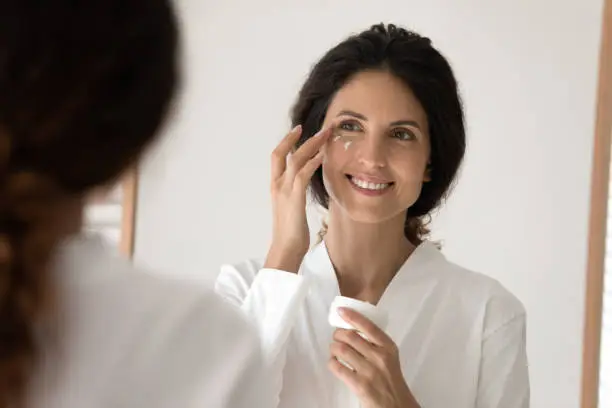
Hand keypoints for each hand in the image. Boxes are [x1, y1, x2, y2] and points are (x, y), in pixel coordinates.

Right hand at [264, 124, 331, 272]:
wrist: (286, 249)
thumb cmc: (291, 233)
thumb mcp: (292, 208)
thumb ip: (295, 194)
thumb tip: (304, 186)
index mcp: (275, 186)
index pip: (277, 156)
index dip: (286, 141)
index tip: (299, 130)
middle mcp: (277, 185)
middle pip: (283, 152)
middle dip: (299, 137)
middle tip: (319, 127)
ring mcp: (284, 191)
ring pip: (295, 159)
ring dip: (312, 145)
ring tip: (326, 135)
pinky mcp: (294, 198)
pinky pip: (302, 174)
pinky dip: (312, 162)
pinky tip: (323, 155)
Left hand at [328, 308, 420, 407]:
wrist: (396, 405)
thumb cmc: (390, 379)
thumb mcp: (389, 357)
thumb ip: (376, 342)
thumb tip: (355, 323)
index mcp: (388, 347)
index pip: (368, 326)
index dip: (352, 316)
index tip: (341, 311)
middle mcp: (380, 357)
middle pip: (350, 336)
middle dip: (338, 334)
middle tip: (336, 337)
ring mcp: (369, 371)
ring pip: (341, 350)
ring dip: (333, 348)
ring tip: (334, 350)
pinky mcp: (359, 385)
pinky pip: (337, 367)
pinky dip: (332, 363)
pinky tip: (334, 363)